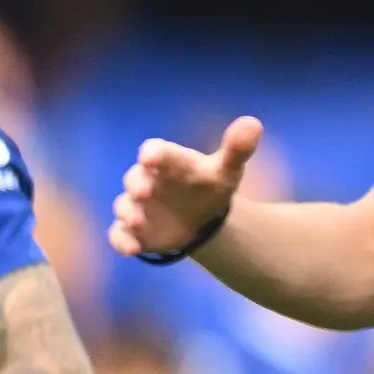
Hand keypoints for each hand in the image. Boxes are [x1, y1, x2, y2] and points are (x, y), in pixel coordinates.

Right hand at [110, 116, 257, 261]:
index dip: (152, 154)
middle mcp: (147, 181)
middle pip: (135, 178)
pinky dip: (122, 241)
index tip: (150, 158)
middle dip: (137, 184)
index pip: (156, 151)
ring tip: (138, 223)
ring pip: (125, 206)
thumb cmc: (209, 186)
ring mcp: (137, 206)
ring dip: (129, 213)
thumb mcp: (227, 169)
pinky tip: (133, 250)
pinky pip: (119, 234)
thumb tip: (253, 123)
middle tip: (144, 192)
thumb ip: (238, 148)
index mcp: (168, 161)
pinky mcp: (132, 231)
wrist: (200, 218)